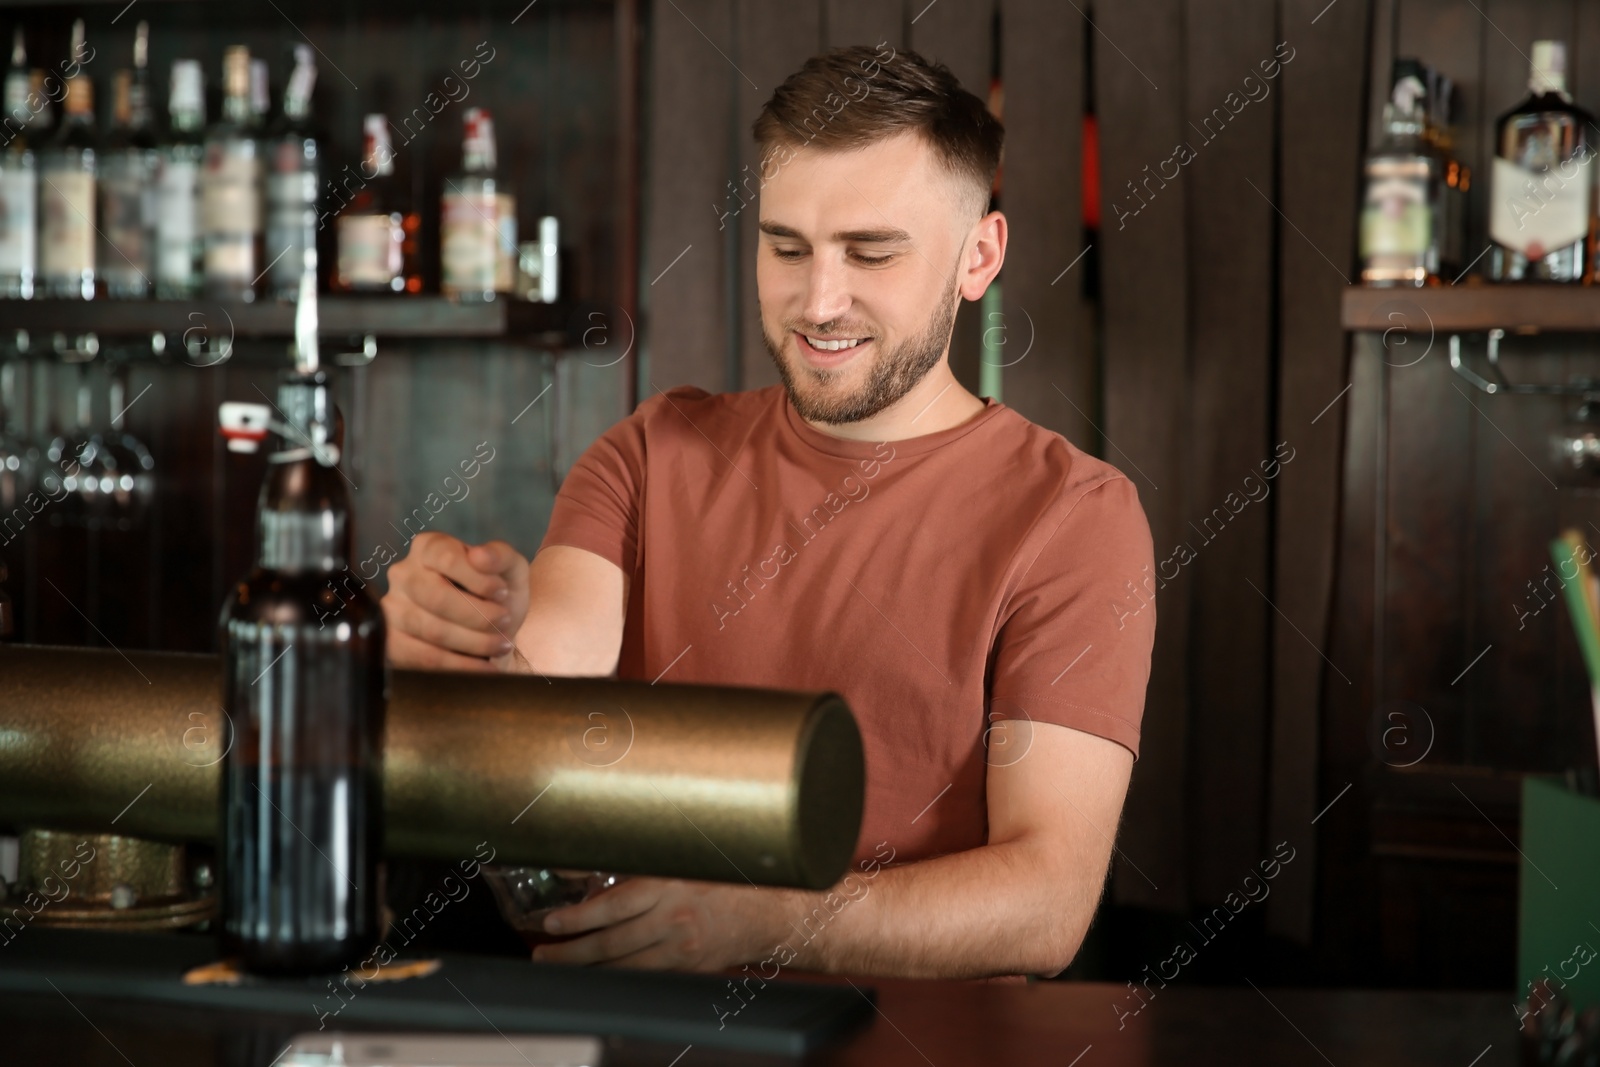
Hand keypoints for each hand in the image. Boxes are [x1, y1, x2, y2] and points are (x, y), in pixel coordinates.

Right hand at [382, 531, 529, 671]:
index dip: (478, 578)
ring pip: (432, 630)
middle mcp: (403, 574)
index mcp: (429, 547)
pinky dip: (461, 666)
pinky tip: (485, 666)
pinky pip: (424, 659)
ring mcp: (393, 609)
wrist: (492, 631)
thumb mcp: (510, 569)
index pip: (446, 558)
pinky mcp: (394, 642)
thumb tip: (480, 555)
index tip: (502, 592)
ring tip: (500, 644)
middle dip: (478, 615)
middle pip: (436, 597)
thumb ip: (500, 556)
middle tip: (503, 621)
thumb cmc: (497, 593)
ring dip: (475, 642)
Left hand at [531, 877, 778, 971]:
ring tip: (558, 965)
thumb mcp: (680, 861)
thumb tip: (586, 868)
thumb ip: (640, 866)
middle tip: (544, 952)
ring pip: (623, 966)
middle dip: (572, 951)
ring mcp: (680, 949)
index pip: (615, 905)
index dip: (580, 916)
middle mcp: (674, 918)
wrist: (762, 913)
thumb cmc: (719, 878)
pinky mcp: (684, 969)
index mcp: (670, 884)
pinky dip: (615, 977)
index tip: (553, 922)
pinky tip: (596, 975)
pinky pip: (641, 977)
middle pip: (612, 942)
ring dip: (586, 969)